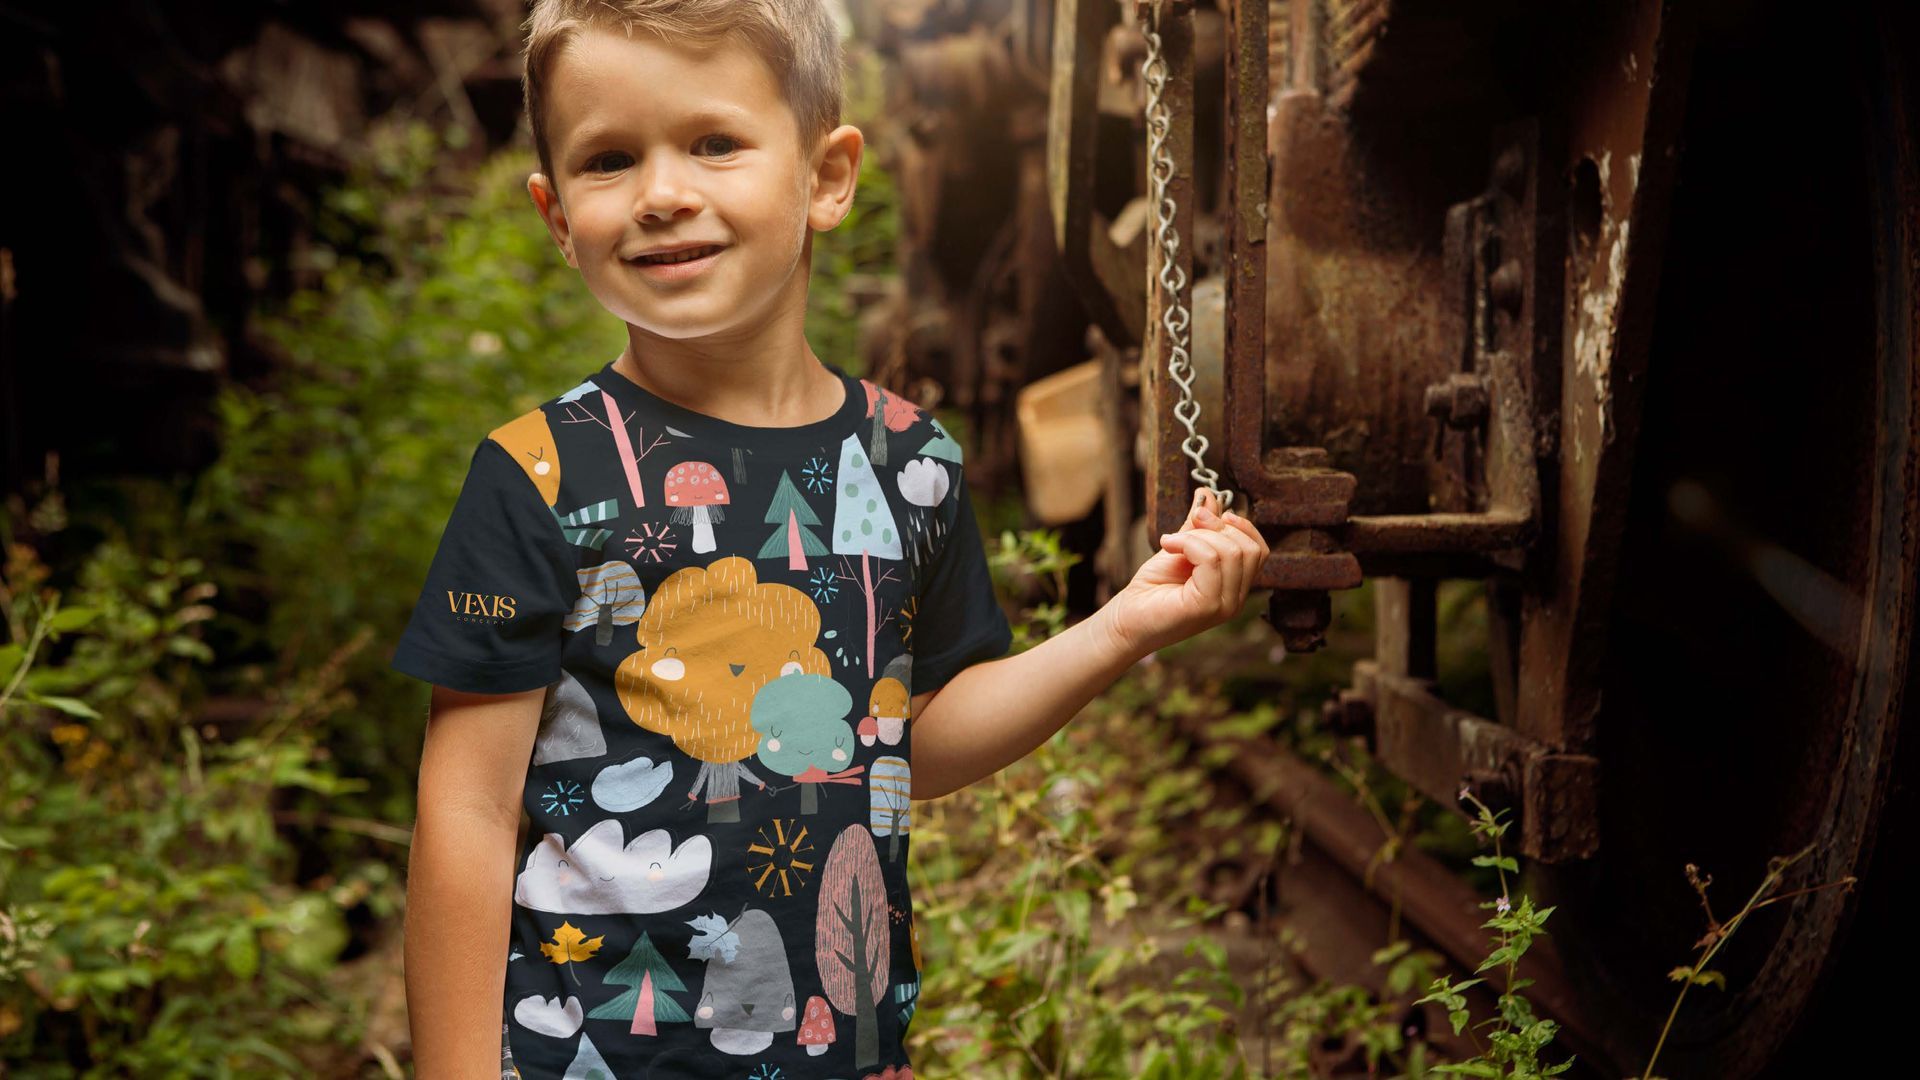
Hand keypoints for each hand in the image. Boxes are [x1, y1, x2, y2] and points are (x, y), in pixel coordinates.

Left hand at [1102, 488, 1270, 657]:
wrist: (1125, 619)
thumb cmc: (1151, 588)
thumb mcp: (1180, 548)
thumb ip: (1198, 526)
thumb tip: (1208, 494)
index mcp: (1234, 586)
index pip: (1259, 550)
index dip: (1239, 525)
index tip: (1205, 516)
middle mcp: (1235, 599)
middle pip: (1249, 548)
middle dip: (1216, 527)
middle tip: (1183, 529)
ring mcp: (1225, 606)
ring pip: (1232, 551)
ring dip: (1197, 536)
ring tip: (1171, 541)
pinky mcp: (1207, 606)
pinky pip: (1211, 559)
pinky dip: (1188, 543)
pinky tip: (1168, 545)